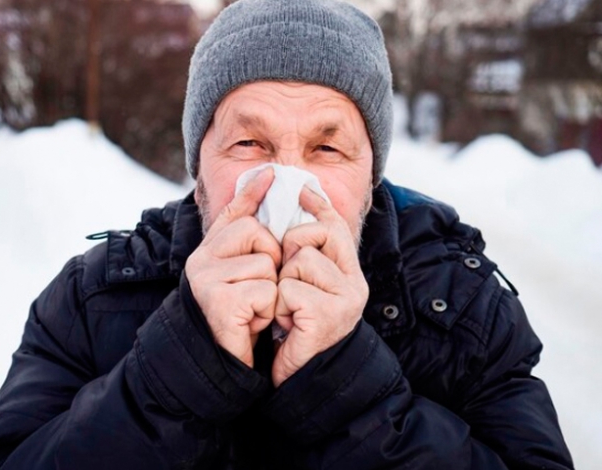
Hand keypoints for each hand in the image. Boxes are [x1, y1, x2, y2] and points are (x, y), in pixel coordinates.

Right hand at [185, 168, 281, 367]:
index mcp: (207, 252)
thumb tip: (264, 178)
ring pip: (265, 264)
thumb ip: (247, 237)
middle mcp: (200, 261)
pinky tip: (252, 323)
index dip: (252, 193)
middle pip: (256, 233)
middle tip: (258, 289)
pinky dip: (267, 311)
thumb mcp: (242, 275)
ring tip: (253, 310)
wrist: (218, 363)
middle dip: (270, 261)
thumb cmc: (236, 317)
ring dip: (270, 292)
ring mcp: (206, 280)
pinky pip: (264, 291)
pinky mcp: (218, 302)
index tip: (271, 174)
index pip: (232, 213)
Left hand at [273, 187, 368, 386]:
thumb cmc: (298, 331)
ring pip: (298, 261)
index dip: (318, 205)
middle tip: (288, 282)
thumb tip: (299, 206)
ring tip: (289, 311)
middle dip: (289, 252)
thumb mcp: (303, 287)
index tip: (302, 188)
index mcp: (349, 274)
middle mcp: (354, 284)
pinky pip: (289, 289)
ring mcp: (345, 300)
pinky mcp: (328, 316)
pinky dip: (280, 307)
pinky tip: (289, 325)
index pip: (335, 227)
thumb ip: (305, 255)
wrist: (303, 379)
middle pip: (312, 236)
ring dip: (283, 286)